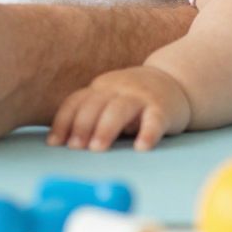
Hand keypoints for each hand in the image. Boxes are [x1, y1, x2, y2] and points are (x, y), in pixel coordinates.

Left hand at [49, 64, 191, 151]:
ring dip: (105, 129)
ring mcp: (141, 96)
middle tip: (75, 149)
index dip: (64, 122)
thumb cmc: (135, 99)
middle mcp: (118, 88)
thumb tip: (65, 145)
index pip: (76, 101)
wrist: (177, 82)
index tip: (54, 144)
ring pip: (119, 109)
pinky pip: (154, 120)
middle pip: (95, 104)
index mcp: (101, 88)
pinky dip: (147, 133)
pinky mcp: (162, 108)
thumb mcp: (110, 99)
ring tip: (97, 150)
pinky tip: (141, 148)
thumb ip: (92, 115)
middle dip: (82, 126)